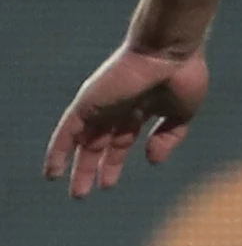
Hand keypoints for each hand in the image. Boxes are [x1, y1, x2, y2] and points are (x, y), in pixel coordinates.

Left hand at [43, 44, 209, 199]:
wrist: (170, 52)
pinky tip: (53, 171)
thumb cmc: (183, 75)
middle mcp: (116, 108)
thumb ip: (168, 137)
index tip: (108, 184)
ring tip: (76, 191)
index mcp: (140, 109)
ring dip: (76, 166)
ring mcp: (101, 105)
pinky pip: (68, 130)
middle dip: (93, 168)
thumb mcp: (181, 115)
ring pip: (83, 141)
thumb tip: (152, 160)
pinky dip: (59, 150)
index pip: (121, 140)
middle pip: (99, 143)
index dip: (114, 162)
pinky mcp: (88, 103)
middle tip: (83, 193)